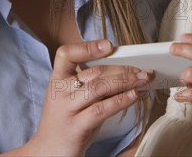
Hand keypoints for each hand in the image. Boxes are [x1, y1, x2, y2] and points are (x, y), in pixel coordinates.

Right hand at [25, 40, 152, 155]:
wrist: (48, 153)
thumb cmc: (67, 123)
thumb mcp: (74, 99)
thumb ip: (92, 84)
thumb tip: (124, 71)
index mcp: (57, 81)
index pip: (66, 54)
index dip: (87, 47)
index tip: (109, 45)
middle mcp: (59, 92)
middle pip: (94, 72)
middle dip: (123, 68)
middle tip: (143, 69)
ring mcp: (66, 110)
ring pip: (99, 87)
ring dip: (126, 82)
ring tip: (143, 80)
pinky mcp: (75, 127)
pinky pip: (101, 109)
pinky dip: (121, 100)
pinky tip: (134, 96)